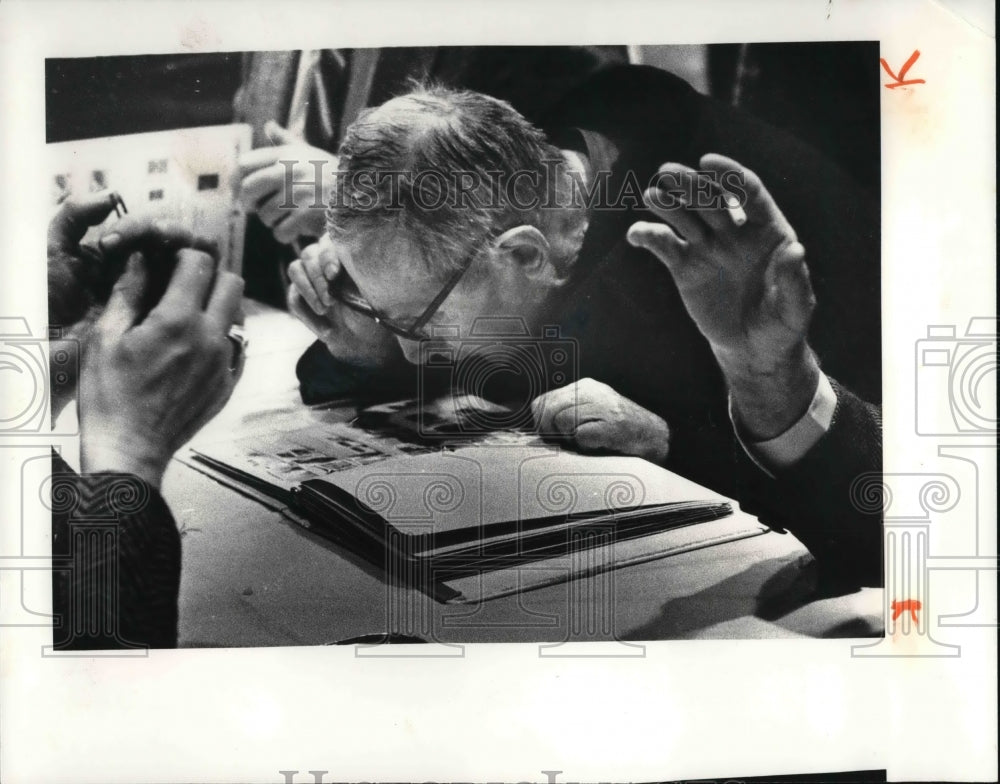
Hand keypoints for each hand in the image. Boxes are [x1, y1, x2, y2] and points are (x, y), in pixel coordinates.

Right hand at [47, 194, 216, 418]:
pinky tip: (192, 347)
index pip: (199, 263)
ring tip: (186, 317)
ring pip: (237, 314)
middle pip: (231, 282)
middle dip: (209, 275)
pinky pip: (237, 346)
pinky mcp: (229, 383)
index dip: (183, 254)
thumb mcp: (105, 337)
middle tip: (183, 285)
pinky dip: (220, 338)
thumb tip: (140, 258)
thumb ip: (127, 292)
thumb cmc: (108, 396)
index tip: (169, 260)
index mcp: (178, 321)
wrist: (129, 449)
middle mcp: (210, 339)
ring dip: (217, 306)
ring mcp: (225, 363)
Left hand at [238, 122, 336, 243]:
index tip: (247, 190)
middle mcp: (288, 170)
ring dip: (272, 221)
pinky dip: (285, 235)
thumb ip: (286, 141)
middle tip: (260, 209)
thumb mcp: (310, 153)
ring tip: (286, 217)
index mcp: (285, 154)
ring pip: (264, 215)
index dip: (240, 180)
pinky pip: (280, 231)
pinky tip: (296, 229)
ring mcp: (297, 193)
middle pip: (248, 190)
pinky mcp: (306, 214)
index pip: (244, 165)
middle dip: (250, 204)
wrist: (360, 192)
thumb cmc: (331, 174)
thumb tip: (269, 125)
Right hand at [286, 235, 402, 365]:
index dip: (327, 255)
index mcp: (345, 255)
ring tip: (325, 310)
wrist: (362, 342)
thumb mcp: (369, 294)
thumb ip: (357, 274)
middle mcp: (325, 261)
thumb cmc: (370, 314)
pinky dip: (307, 315)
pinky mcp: (300, 296)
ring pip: (295, 269)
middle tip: (331, 301)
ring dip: (308, 291)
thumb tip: (348, 261)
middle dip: (318, 279)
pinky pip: (293, 298)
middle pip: (309, 254)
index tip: (334, 274)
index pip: (329, 241)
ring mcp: (310, 277)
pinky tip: (327, 331)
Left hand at [531, 378, 670, 462]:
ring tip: (588, 441)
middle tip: (566, 442)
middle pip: (549, 410)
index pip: (542, 401)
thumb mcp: (588, 414)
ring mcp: (604, 405)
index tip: (550, 435)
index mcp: (584, 387)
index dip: (540, 422)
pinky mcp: (613, 423)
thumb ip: (564, 413)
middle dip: (551, 431)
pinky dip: (586, 445)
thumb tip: (537, 426)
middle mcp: (592, 391)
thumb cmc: (618, 431)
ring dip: (570, 438)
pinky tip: (600, 444)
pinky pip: (581, 435)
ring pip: (563, 421)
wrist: (654, 437)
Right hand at [627, 153, 819, 439]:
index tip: (707, 162)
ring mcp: (708, 248)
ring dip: (667, 204)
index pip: (748, 191)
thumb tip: (794, 250)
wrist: (754, 347)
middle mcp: (735, 232)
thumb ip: (794, 279)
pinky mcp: (685, 268)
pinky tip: (636, 234)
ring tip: (652, 195)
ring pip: (684, 218)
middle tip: (668, 172)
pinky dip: (649, 237)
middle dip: (690, 184)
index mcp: (766, 230)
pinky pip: (664, 246)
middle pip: (710, 200)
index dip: (729, 174)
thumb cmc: (781, 323)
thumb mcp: (795, 307)